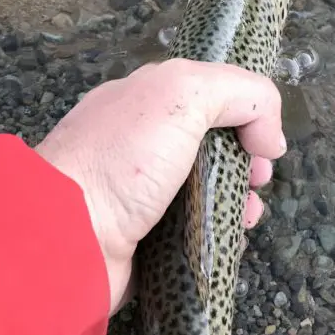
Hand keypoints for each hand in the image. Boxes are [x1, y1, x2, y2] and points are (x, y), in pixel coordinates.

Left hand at [36, 59, 285, 316]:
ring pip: (209, 185)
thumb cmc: (121, 162)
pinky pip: (194, 226)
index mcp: (146, 99)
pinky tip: (231, 233)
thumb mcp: (182, 95)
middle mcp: (143, 141)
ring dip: (239, 195)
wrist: (65, 241)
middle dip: (247, 157)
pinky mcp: (146, 236)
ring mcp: (143, 191)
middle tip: (256, 178)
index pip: (213, 93)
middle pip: (215, 141)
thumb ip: (239, 92)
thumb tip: (269, 138)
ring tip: (248, 212)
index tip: (262, 144)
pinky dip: (220, 227)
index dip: (248, 112)